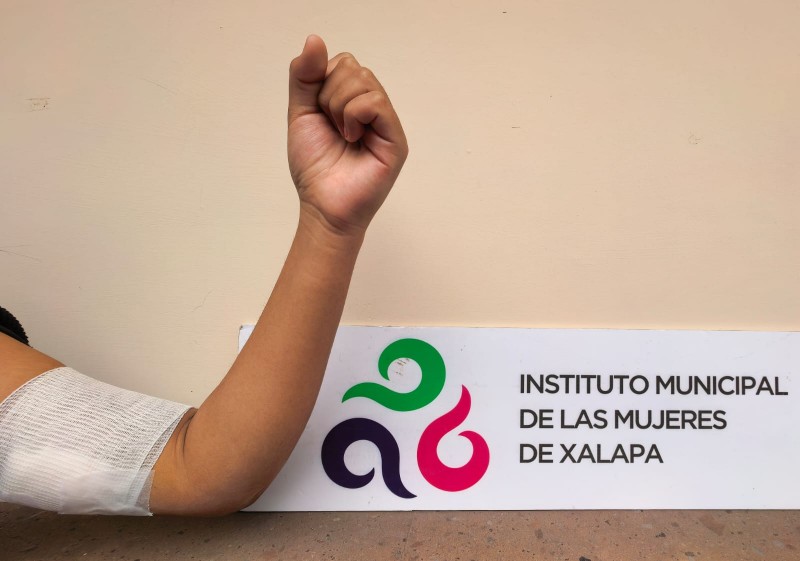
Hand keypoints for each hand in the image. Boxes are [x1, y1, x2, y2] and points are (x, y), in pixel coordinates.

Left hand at [287, 35, 407, 236]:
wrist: (322, 205)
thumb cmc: (315, 167)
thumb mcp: (301, 113)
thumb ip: (304, 77)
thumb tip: (314, 39)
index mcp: (352, 100)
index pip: (342, 62)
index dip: (322, 81)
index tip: (319, 113)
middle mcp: (372, 107)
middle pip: (353, 67)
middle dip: (329, 94)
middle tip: (331, 126)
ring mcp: (386, 121)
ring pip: (364, 80)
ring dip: (340, 107)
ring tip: (342, 135)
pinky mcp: (395, 138)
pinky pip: (375, 102)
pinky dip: (354, 116)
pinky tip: (352, 138)